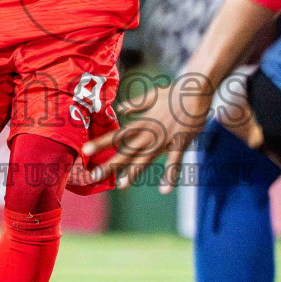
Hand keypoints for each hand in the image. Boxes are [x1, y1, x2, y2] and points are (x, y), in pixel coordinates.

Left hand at [80, 74, 216, 193]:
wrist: (195, 90)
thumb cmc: (173, 92)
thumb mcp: (151, 96)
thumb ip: (135, 104)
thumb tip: (120, 109)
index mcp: (142, 122)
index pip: (118, 135)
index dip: (101, 143)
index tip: (85, 150)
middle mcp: (150, 133)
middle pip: (127, 151)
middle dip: (110, 164)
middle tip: (94, 176)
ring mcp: (164, 140)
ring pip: (146, 159)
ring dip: (133, 173)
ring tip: (121, 186)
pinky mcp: (179, 143)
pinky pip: (174, 162)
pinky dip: (170, 176)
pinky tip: (165, 190)